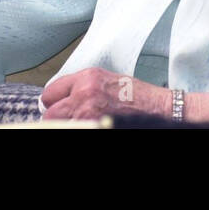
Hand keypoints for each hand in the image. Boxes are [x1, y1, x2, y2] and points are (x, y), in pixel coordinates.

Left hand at [40, 68, 208, 122]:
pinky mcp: (95, 127)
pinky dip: (77, 128)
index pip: (50, 93)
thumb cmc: (137, 96)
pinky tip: (90, 125)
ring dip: (66, 125)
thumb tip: (61, 100)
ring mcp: (88, 115)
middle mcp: (84, 95)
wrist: (158, 109)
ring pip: (57, 126)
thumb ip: (81, 87)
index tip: (58, 107)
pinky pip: (72, 131)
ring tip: (80, 122)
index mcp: (87, 78)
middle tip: (68, 119)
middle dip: (56, 118)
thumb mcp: (106, 80)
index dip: (54, 102)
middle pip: (50, 114)